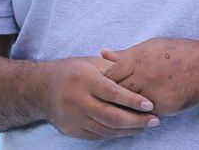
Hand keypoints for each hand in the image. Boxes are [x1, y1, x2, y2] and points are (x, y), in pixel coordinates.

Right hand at [44, 56, 158, 139]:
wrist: (42, 89)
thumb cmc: (72, 71)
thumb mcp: (91, 63)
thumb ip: (114, 69)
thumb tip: (139, 76)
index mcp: (84, 80)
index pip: (112, 93)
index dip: (133, 100)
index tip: (150, 105)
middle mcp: (77, 100)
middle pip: (111, 116)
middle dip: (136, 120)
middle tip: (155, 120)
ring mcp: (74, 118)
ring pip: (106, 129)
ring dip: (129, 130)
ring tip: (146, 126)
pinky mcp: (72, 130)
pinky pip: (98, 135)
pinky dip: (116, 134)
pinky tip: (129, 130)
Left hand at [101, 38, 198, 115]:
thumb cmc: (178, 53)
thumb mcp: (151, 46)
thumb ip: (125, 53)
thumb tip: (103, 52)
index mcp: (136, 58)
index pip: (109, 75)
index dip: (105, 82)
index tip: (105, 85)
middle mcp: (141, 75)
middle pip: (115, 91)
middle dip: (111, 96)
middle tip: (109, 99)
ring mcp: (151, 92)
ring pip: (128, 104)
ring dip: (124, 106)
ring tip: (122, 106)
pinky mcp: (161, 106)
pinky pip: (144, 112)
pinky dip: (140, 112)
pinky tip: (139, 111)